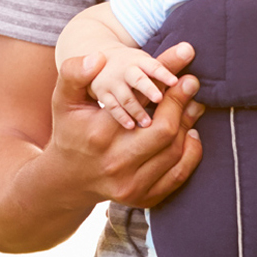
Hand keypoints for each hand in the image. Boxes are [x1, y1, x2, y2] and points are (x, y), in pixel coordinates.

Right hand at [50, 42, 204, 208]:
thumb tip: (97, 58)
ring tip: (192, 104)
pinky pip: (179, 174)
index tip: (186, 64)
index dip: (167, 81)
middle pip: (164, 130)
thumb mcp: (64, 100)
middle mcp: (115, 163)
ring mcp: (130, 185)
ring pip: (174, 150)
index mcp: (99, 135)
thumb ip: (75, 74)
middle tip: (191, 83)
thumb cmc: (71, 130)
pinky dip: (191, 152)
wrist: (67, 178)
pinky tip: (190, 133)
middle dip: (181, 103)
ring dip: (188, 124)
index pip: (142, 102)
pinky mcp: (143, 198)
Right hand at [87, 46, 180, 127]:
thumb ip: (169, 61)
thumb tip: (190, 54)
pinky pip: (112, 106)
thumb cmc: (134, 65)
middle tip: (159, 99)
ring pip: (125, 96)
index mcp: (141, 61)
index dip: (164, 73)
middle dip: (148, 88)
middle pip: (138, 79)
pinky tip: (131, 126)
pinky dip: (121, 116)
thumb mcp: (148, 60)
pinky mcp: (103, 93)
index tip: (175, 82)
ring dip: (137, 109)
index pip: (154, 66)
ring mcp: (113, 82)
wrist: (100, 58)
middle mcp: (126, 70)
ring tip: (148, 122)